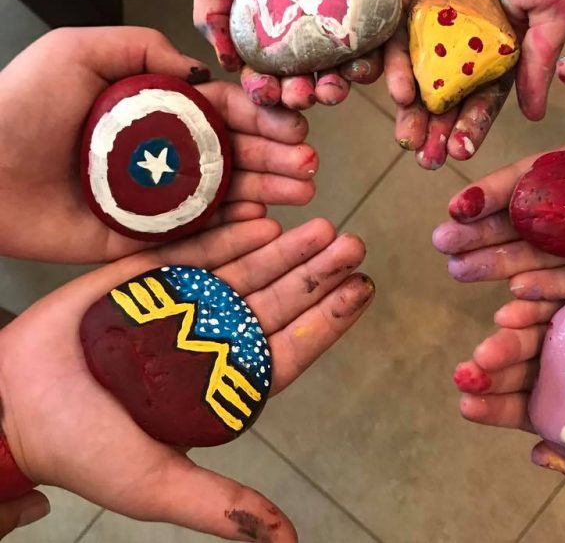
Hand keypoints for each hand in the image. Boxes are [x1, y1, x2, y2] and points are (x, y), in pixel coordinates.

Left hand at [0, 27, 316, 262]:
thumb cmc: (22, 104)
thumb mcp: (82, 51)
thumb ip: (144, 49)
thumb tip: (202, 72)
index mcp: (153, 109)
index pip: (221, 113)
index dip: (261, 120)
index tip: (296, 130)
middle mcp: (161, 153)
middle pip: (232, 156)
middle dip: (276, 160)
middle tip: (309, 168)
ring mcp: (154, 198)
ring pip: (223, 195)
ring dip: (266, 192)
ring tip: (300, 192)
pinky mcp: (140, 237)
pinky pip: (194, 234)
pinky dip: (231, 229)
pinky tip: (263, 220)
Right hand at [0, 216, 373, 539]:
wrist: (11, 404)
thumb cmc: (82, 448)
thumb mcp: (155, 482)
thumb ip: (221, 505)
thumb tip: (288, 542)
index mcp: (223, 382)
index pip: (289, 349)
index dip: (327, 321)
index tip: (362, 290)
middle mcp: (213, 339)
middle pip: (278, 302)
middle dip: (316, 275)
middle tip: (352, 245)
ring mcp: (186, 304)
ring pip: (247, 271)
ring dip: (285, 249)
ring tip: (322, 228)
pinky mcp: (153, 277)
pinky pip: (199, 250)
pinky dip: (231, 235)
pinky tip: (265, 222)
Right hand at [192, 0, 390, 109]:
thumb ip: (210, 7)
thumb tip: (224, 60)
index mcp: (266, 20)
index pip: (265, 68)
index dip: (265, 88)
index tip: (267, 93)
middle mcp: (303, 25)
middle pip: (304, 74)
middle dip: (302, 94)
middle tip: (303, 97)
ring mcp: (340, 16)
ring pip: (341, 66)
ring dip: (337, 85)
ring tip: (333, 88)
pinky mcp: (374, 2)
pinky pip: (377, 41)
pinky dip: (373, 61)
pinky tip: (366, 69)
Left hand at [388, 0, 564, 168]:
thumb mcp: (555, 9)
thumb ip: (538, 62)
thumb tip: (537, 116)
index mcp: (501, 49)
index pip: (483, 98)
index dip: (473, 126)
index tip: (461, 153)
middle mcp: (463, 43)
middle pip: (445, 95)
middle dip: (436, 128)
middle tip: (424, 158)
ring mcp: (432, 23)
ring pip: (417, 75)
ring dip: (412, 109)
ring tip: (407, 138)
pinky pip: (394, 37)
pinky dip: (393, 64)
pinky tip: (396, 91)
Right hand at [433, 51, 564, 298]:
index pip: (520, 184)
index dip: (487, 195)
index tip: (454, 206)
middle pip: (518, 226)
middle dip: (479, 237)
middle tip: (443, 247)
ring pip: (540, 257)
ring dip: (500, 266)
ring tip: (460, 270)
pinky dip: (552, 287)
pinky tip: (518, 290)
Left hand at [453, 284, 564, 487]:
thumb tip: (537, 455)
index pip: (521, 405)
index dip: (493, 405)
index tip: (468, 404)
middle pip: (521, 363)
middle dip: (494, 367)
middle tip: (475, 368)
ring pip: (536, 327)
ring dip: (511, 331)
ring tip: (495, 334)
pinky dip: (542, 296)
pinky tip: (518, 300)